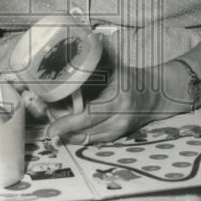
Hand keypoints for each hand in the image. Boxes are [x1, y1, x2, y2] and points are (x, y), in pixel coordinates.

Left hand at [47, 65, 165, 144]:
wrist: (154, 96)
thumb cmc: (131, 79)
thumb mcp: (114, 68)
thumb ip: (93, 67)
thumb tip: (69, 61)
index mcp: (118, 101)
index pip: (89, 116)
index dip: (68, 123)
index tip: (51, 128)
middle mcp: (119, 120)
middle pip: (84, 130)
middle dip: (62, 126)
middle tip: (46, 115)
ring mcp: (118, 131)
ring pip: (85, 137)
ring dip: (66, 131)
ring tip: (53, 118)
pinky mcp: (115, 137)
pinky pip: (90, 139)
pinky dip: (75, 133)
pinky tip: (66, 124)